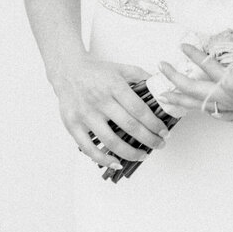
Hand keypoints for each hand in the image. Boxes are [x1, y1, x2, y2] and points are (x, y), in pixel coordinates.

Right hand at [52, 55, 169, 168]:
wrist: (68, 71)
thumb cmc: (98, 72)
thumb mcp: (121, 68)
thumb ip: (141, 76)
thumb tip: (162, 88)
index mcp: (114, 85)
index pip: (139, 109)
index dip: (154, 123)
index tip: (164, 132)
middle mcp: (100, 100)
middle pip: (129, 125)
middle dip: (148, 139)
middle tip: (160, 145)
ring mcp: (85, 114)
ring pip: (111, 140)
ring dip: (130, 152)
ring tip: (143, 155)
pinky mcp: (73, 125)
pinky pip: (89, 148)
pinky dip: (103, 159)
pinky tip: (117, 163)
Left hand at [158, 44, 232, 127]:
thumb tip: (231, 40)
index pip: (207, 67)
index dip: (193, 55)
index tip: (182, 45)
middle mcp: (227, 97)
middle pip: (194, 89)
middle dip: (175, 78)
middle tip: (161, 66)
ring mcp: (231, 106)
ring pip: (199, 103)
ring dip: (180, 98)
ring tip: (164, 96)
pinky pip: (214, 111)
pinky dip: (201, 108)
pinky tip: (198, 107)